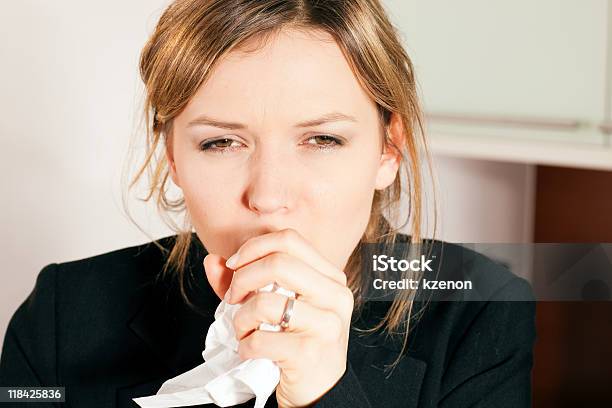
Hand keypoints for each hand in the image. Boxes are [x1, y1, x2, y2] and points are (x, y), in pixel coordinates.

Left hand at [203, 228, 353, 406]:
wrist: (320, 392)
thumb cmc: (298, 344)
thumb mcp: (276, 308)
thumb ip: (244, 282)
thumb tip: (213, 261)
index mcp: (330, 278)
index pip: (290, 239)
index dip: (254, 247)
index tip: (235, 266)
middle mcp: (335, 296)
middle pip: (278, 262)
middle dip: (242, 279)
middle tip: (233, 298)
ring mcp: (326, 325)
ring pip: (265, 302)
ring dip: (240, 318)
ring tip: (243, 330)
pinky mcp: (309, 353)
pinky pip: (259, 340)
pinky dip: (244, 346)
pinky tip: (250, 351)